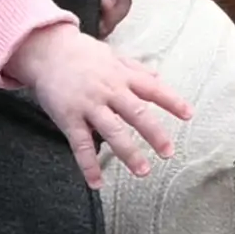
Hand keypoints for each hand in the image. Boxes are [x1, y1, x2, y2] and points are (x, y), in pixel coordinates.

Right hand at [3, 22, 191, 184]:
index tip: (189, 115)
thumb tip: (158, 76)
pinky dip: (88, 165)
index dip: (172, 101)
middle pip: (136, 113)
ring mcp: (88, 105)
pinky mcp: (68, 118)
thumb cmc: (80, 53)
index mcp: (121, 76)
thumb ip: (135, 68)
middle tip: (168, 153)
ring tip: (143, 171)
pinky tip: (97, 183)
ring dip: (128, 153)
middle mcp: (108, 90)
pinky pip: (80, 145)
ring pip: (112, 131)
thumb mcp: (111, 55)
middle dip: (154, 134)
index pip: (152, 89)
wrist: (45, 50)